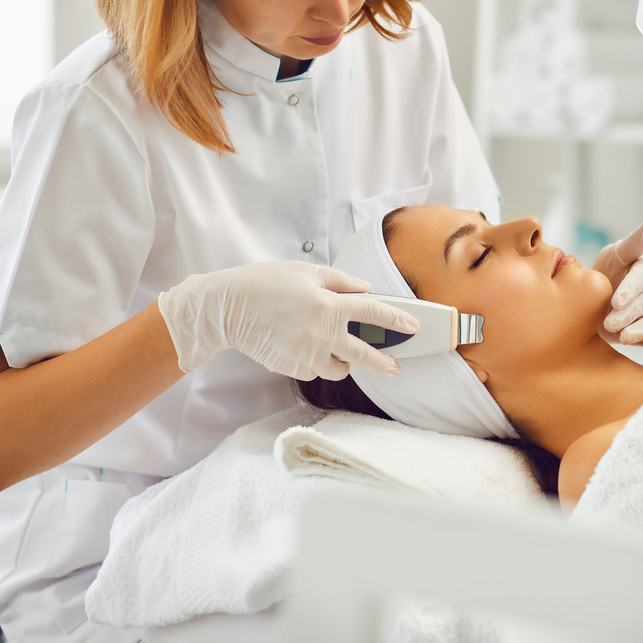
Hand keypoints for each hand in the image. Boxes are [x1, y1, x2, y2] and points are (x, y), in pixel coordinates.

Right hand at [157, 261, 417, 379]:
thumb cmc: (265, 283)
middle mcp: (324, 332)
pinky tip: (304, 349)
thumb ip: (340, 281)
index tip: (414, 326)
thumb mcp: (306, 271)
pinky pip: (315, 371)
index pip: (375, 313)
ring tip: (335, 351)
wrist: (228, 308)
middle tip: (397, 368)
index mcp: (330, 304)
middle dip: (385, 363)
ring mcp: (308, 353)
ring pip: (340, 368)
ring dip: (343, 362)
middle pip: (365, 354)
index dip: (398, 320)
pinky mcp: (292, 367)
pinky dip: (316, 363)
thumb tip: (364, 288)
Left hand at [592, 216, 642, 347]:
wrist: (600, 306)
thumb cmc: (608, 274)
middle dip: (628, 314)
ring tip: (623, 337)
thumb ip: (636, 241)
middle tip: (609, 324)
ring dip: (640, 329)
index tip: (616, 301)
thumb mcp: (615, 255)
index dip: (629, 290)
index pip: (641, 279)